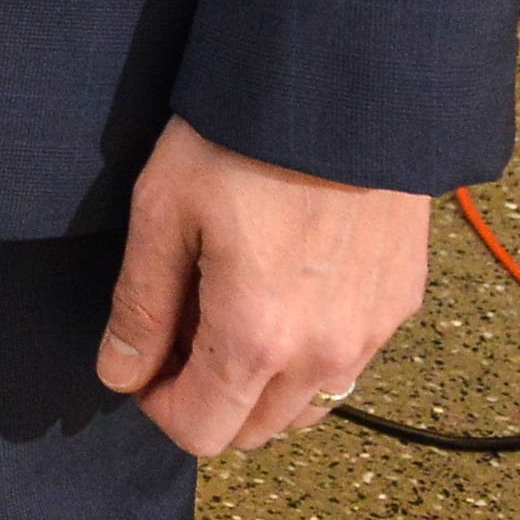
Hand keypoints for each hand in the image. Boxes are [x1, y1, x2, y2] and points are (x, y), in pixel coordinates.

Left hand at [93, 117, 427, 459]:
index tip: (143, 360)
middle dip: (206, 398)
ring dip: (260, 385)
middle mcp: (323, 353)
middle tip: (181, 329)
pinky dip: (308, 355)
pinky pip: (347, 366)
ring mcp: (369, 333)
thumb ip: (141, 305)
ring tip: (230, 311)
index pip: (201, 432)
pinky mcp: (398, 304)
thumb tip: (121, 373)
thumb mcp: (164, 210)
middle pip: (252, 430)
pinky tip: (283, 291)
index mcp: (257, 337)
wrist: (343, 87)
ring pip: (304, 408)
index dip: (158, 404)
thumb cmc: (245, 138)